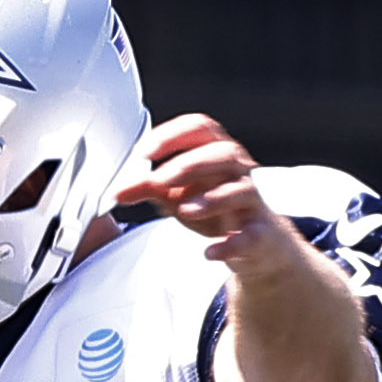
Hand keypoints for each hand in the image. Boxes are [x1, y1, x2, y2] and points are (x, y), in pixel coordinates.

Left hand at [114, 113, 279, 268]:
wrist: (256, 243)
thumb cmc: (216, 210)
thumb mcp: (179, 195)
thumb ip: (151, 188)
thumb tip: (121, 189)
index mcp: (217, 155)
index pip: (201, 128)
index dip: (173, 134)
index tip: (145, 150)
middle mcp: (239, 172)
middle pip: (222, 154)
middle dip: (188, 165)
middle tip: (157, 181)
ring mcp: (252, 202)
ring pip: (240, 190)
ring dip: (211, 198)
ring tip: (184, 209)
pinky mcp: (260, 234)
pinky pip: (250, 236)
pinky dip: (231, 244)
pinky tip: (210, 252)